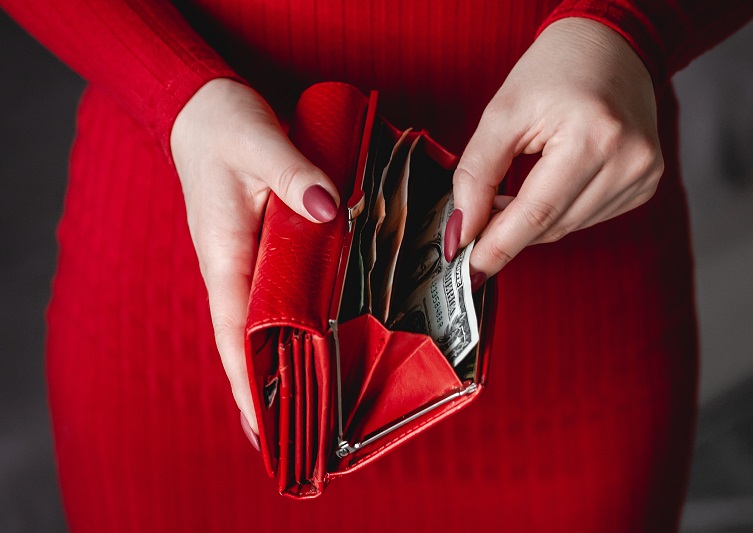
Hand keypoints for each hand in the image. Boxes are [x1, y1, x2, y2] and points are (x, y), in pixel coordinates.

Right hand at [171, 78, 338, 444]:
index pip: (233, 330)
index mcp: (224, 252)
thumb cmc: (222, 127)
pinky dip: (288, 326)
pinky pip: (274, 296)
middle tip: (295, 436)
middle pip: (246, 340)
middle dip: (265, 389)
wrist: (203, 109)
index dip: (246, 379)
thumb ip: (294, 175)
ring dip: (278, 364)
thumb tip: (327, 208)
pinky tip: (308, 345)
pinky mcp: (259, 247)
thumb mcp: (259, 143)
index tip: (262, 424)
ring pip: (261, 322)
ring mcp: (245, 259)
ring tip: (305, 409)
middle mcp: (232, 265)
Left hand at [447, 18, 663, 282]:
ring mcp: (643, 174)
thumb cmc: (554, 70)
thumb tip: (462, 230)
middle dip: (509, 232)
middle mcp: (628, 159)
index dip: (499, 245)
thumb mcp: (502, 113)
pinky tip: (549, 184)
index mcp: (593, 135)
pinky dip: (559, 211)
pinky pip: (588, 217)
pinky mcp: (646, 183)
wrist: (610, 45)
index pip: (536, 212)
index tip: (469, 269)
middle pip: (552, 225)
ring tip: (512, 191)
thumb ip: (477, 174)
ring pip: (569, 227)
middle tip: (476, 223)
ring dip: (533, 221)